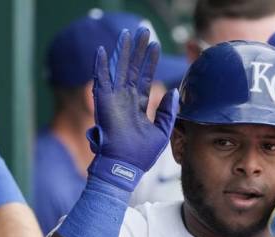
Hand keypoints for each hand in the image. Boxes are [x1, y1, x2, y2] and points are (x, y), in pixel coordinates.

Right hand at [86, 27, 178, 189]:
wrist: (124, 167)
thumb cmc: (141, 155)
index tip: (155, 46)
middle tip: (142, 32)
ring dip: (123, 51)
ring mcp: (114, 100)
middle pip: (132, 69)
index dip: (149, 63)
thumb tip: (173, 92)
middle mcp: (125, 100)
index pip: (144, 79)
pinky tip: (102, 50)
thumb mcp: (162, 132)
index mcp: (137, 107)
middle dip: (137, 51)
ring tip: (127, 33)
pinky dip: (100, 65)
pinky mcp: (103, 102)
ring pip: (118, 69)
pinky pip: (101, 79)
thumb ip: (168, 112)